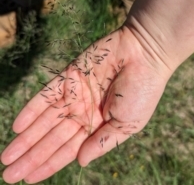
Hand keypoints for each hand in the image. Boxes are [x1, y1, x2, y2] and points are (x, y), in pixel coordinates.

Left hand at [1, 26, 170, 183]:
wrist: (144, 56)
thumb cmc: (141, 92)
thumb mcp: (127, 125)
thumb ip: (103, 143)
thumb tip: (80, 162)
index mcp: (98, 125)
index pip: (69, 149)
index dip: (49, 164)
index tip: (29, 179)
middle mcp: (84, 111)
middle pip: (53, 137)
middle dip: (32, 155)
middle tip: (9, 174)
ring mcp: (75, 94)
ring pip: (46, 119)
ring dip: (27, 137)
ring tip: (7, 157)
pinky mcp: (69, 75)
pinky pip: (47, 95)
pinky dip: (32, 110)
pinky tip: (18, 126)